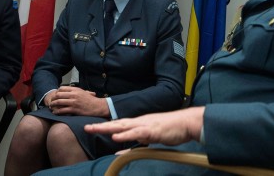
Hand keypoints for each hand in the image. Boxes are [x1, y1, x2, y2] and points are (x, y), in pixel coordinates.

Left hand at [47, 86, 107, 116]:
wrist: (97, 106)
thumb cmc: (90, 100)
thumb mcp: (83, 92)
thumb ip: (75, 90)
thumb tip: (68, 90)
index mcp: (75, 89)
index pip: (62, 88)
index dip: (57, 92)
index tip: (55, 96)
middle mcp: (74, 95)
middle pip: (59, 95)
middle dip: (53, 99)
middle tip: (51, 102)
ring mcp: (73, 102)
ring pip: (59, 102)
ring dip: (53, 105)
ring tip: (51, 107)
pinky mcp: (74, 109)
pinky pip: (62, 110)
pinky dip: (57, 112)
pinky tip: (55, 113)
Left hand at [85, 107, 204, 145]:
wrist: (186, 123)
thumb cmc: (171, 130)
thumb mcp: (150, 138)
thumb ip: (136, 143)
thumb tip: (122, 151)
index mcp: (139, 124)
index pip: (119, 124)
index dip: (105, 126)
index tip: (92, 127)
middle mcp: (139, 122)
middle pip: (116, 123)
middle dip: (101, 126)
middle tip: (86, 127)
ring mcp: (145, 125)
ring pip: (123, 126)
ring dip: (108, 128)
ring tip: (94, 129)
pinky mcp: (152, 131)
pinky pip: (136, 133)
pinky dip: (125, 135)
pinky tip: (116, 136)